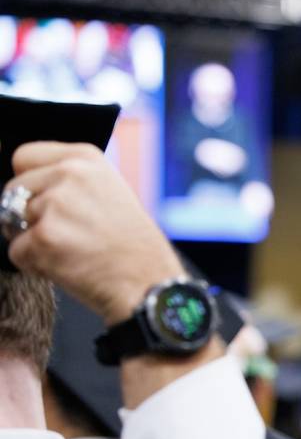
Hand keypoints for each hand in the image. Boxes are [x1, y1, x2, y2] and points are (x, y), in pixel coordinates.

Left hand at [5, 141, 184, 325]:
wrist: (148, 282)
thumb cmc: (133, 245)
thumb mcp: (111, 192)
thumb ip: (72, 181)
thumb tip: (33, 187)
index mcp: (86, 158)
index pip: (24, 157)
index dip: (32, 183)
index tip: (49, 201)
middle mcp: (69, 175)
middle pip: (14, 190)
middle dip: (29, 215)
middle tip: (67, 234)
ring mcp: (55, 206)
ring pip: (12, 222)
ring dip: (35, 241)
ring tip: (73, 250)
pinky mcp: (43, 238)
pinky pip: (16, 252)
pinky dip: (35, 265)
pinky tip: (69, 266)